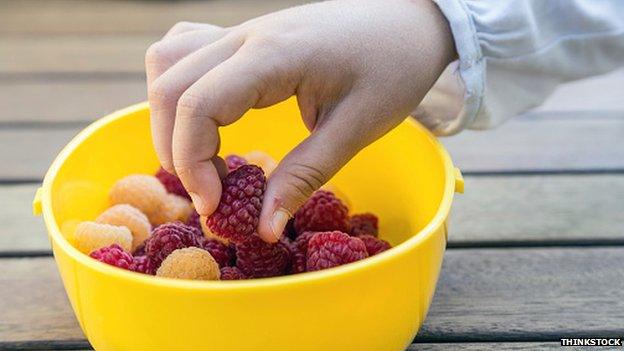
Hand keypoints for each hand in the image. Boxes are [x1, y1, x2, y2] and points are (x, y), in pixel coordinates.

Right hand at [145, 0, 454, 241]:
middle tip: (211, 194)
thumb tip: (263, 229)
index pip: (197, 105)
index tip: (216, 206)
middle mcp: (245, 35)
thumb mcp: (355, 129)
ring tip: (202, 158)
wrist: (409, 21)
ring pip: (167, 64)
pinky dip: (181, 86)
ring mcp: (242, 30)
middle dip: (176, 151)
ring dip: (170, 117)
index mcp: (273, 56)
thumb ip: (304, 178)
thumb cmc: (394, 68)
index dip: (191, 163)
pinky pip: (187, 49)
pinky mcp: (246, 35)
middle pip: (169, 87)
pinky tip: (204, 113)